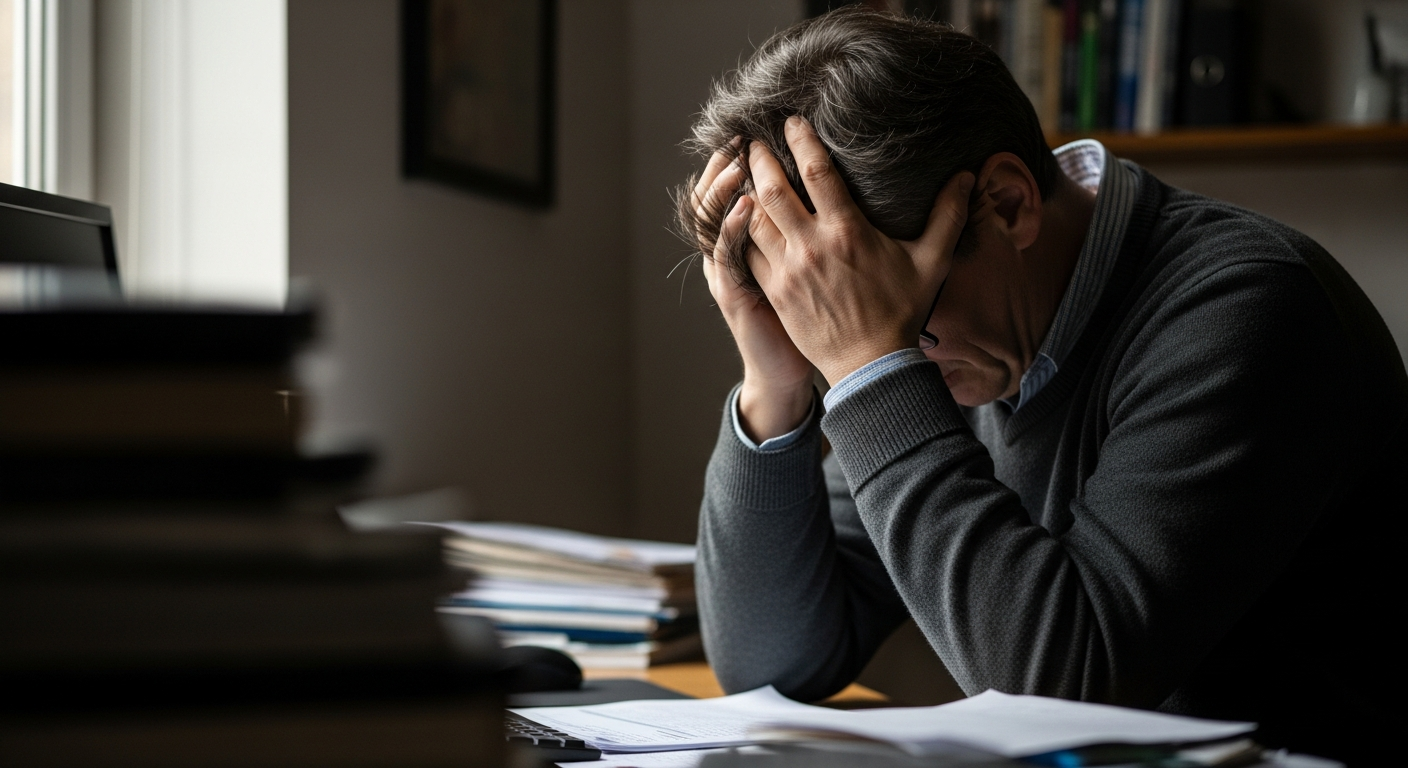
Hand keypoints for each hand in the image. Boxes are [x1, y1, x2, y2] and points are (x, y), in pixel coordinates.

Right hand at [694, 145, 813, 441]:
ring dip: (722, 189)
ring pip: (713, 220)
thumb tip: (841, 191)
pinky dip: (730, 230)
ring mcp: (729, 272)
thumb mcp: (801, 268)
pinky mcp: (733, 293)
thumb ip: (809, 230)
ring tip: (737, 160)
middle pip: (717, 197)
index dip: (735, 162)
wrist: (789, 367)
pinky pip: (725, 256)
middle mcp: (732, 252)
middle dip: (725, 165)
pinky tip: (743, 208)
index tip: (751, 131)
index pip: (734, 190)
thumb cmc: (805, 317)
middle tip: (740, 135)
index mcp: (750, 241)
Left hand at [743, 117, 973, 385]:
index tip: (791, 121)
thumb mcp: (932, 262)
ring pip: (753, 220)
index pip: (817, 172)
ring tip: (739, 174)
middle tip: (752, 141)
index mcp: (848, 231)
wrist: (872, 365)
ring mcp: (789, 271)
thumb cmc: (902, 312)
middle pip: (774, 189)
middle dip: (760, 160)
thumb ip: (948, 215)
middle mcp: (812, 246)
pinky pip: (746, 254)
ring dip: (745, 193)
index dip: (801, 140)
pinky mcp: (775, 292)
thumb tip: (968, 176)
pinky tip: (735, 218)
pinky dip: (737, 232)